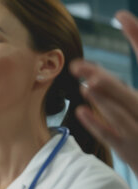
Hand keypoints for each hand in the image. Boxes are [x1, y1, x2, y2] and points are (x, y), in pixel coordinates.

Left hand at [70, 10, 137, 175]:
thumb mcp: (135, 102)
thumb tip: (94, 72)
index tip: (122, 16)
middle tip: (78, 66)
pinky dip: (97, 123)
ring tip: (85, 84)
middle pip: (127, 92)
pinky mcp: (129, 149)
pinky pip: (112, 136)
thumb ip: (118, 90)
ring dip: (102, 98)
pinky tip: (81, 110)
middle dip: (104, 78)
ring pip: (120, 112)